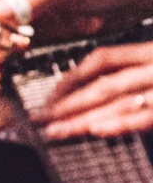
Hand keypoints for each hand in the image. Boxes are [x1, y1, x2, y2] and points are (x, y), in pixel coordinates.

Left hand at [36, 42, 152, 139]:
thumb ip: (138, 71)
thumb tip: (100, 89)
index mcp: (149, 52)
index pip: (101, 60)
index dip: (74, 77)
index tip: (50, 97)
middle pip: (102, 86)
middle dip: (67, 104)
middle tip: (40, 118)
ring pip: (116, 103)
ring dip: (83, 118)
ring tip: (57, 129)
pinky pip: (145, 117)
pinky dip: (120, 123)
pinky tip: (94, 130)